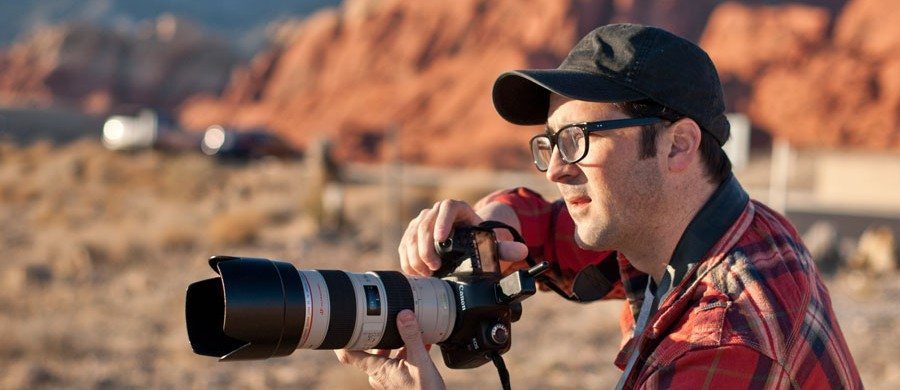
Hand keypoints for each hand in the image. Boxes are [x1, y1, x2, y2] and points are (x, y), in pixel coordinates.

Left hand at [335, 310, 444, 389]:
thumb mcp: (420, 361)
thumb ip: (411, 337)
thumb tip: (403, 315)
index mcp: (377, 369)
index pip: (349, 354)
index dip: (342, 340)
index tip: (340, 326)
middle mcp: (378, 374)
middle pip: (370, 349)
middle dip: (379, 333)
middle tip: (384, 317)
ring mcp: (388, 378)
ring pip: (386, 354)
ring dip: (397, 341)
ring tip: (410, 329)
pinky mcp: (398, 380)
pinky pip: (398, 360)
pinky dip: (407, 350)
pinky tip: (422, 343)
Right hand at [398, 199, 527, 275]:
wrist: (466, 242)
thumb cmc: (479, 242)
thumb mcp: (492, 245)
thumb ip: (506, 249)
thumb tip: (520, 251)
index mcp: (458, 209)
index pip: (448, 208)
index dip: (442, 222)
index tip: (441, 240)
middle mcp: (437, 212)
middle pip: (425, 223)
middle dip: (426, 248)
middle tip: (434, 267)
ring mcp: (423, 222)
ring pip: (412, 234)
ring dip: (415, 255)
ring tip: (426, 273)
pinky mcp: (413, 234)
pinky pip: (405, 244)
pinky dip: (407, 259)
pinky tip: (415, 272)